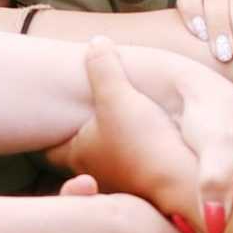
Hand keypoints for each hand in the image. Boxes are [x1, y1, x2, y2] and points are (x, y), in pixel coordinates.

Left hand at [51, 43, 205, 230]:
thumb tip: (96, 42)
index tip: (50, 125)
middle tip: (82, 123)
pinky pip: (135, 174)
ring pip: (107, 167)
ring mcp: (121, 186)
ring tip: (119, 134)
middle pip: (78, 158)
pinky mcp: (147, 191)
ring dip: (110, 154)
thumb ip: (103, 65)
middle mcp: (94, 175)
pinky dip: (135, 163)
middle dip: (79, 142)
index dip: (49, 136)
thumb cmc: (141, 138)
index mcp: (79, 154)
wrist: (183, 179)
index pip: (51, 150)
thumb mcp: (116, 93)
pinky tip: (148, 149)